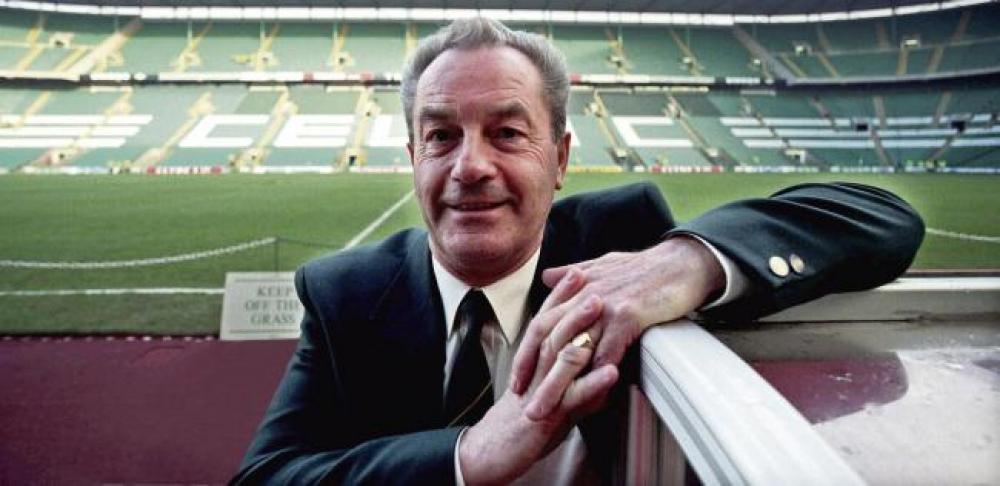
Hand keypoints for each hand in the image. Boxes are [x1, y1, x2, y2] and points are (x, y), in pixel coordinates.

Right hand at [457, 273, 618, 484]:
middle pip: (553, 326)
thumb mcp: (550, 391)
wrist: (496, 452)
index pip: (548, 321)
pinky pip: (573, 396)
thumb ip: (571, 374)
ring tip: (602, 308)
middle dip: (572, 299)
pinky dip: (593, 383)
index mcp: (535, 361)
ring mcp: (542, 390)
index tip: (578, 270)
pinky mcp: (548, 414)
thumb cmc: (525, 423)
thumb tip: (595, 358)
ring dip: (581, 327)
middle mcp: (537, 369)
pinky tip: (612, 371)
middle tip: (591, 276)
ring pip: (561, 352)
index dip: (562, 295)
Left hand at [511, 236, 723, 417]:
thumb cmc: (646, 267)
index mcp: (576, 288)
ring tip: (547, 409)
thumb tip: (547, 276)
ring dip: (557, 384)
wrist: (682, 261)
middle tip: (523, 400)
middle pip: (548, 339)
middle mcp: (584, 297)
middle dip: (533, 372)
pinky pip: (607, 351)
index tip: (518, 378)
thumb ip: (572, 274)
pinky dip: (596, 376)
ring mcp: (604, 306)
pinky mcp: (627, 315)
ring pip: (573, 350)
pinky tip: (590, 396)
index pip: (541, 322)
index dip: (526, 351)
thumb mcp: (602, 264)